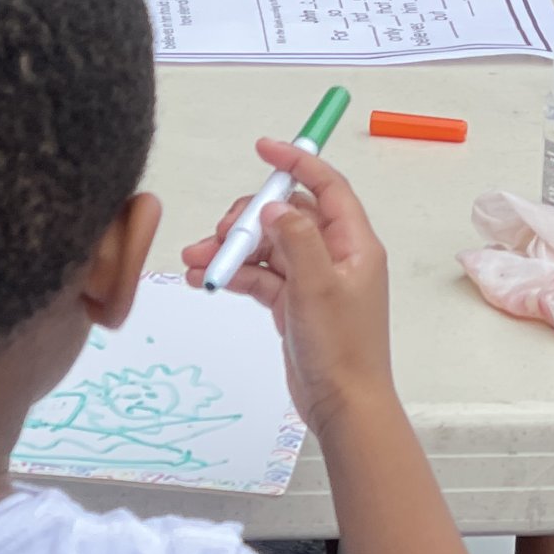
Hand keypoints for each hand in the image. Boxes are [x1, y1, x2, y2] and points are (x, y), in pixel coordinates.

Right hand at [181, 141, 392, 433]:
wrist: (343, 406)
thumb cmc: (341, 348)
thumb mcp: (317, 286)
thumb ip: (296, 238)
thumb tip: (275, 206)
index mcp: (354, 244)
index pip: (326, 186)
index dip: (297, 162)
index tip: (263, 147)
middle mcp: (336, 256)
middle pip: (288, 215)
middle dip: (249, 218)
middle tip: (221, 233)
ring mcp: (314, 280)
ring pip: (269, 247)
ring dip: (235, 248)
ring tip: (198, 260)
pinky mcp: (294, 304)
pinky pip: (261, 276)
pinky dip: (237, 274)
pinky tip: (207, 279)